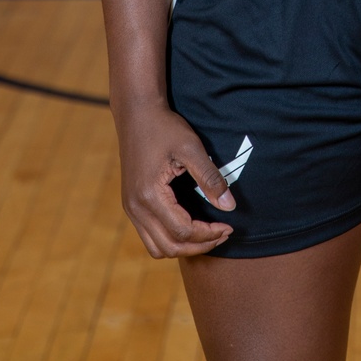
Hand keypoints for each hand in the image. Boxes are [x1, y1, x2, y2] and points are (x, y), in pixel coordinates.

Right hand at [116, 101, 235, 257]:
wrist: (136, 113)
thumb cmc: (164, 127)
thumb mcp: (191, 148)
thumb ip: (210, 178)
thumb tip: (230, 207)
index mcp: (150, 196)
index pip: (183, 232)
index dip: (209, 234)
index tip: (228, 226)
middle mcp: (136, 208)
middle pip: (169, 247)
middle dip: (199, 245)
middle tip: (223, 233)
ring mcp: (131, 208)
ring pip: (157, 247)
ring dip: (183, 248)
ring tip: (207, 235)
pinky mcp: (131, 204)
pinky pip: (149, 236)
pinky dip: (170, 240)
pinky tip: (188, 227)